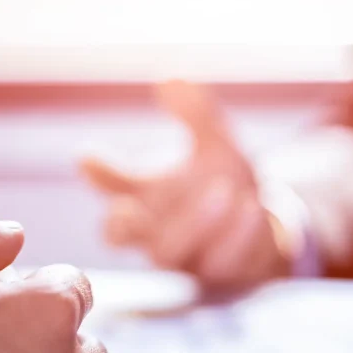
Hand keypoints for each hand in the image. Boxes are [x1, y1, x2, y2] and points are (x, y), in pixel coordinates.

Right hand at [81, 81, 291, 289]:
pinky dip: (235, 236)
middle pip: (117, 234)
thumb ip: (196, 113)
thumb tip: (170, 78)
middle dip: (125, 219)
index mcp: (143, 194)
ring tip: (225, 191)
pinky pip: (218, 263)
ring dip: (195, 221)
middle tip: (136, 203)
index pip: (108, 184)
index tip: (88, 159)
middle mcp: (153, 229)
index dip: (97, 172)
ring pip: (168, 252)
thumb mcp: (216, 144)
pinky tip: (251, 208)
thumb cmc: (224, 182)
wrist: (264, 227)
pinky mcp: (215, 275)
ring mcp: (182, 256)